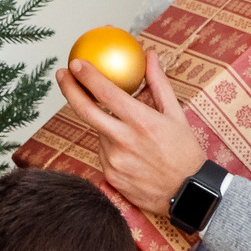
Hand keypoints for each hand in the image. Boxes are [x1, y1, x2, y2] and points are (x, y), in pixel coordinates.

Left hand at [53, 41, 208, 213]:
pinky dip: (111, 145)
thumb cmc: (184, 152)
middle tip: (62, 74)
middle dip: (69, 88)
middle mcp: (124, 141)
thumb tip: (150, 56)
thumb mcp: (176, 115)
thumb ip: (158, 83)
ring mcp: (113, 160)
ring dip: (105, 125)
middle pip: (84, 110)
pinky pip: (103, 152)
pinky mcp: (109, 175)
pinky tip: (131, 152)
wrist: (188, 195)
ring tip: (131, 134)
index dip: (88, 75)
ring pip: (98, 132)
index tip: (76, 62)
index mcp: (142, 122)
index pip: (106, 93)